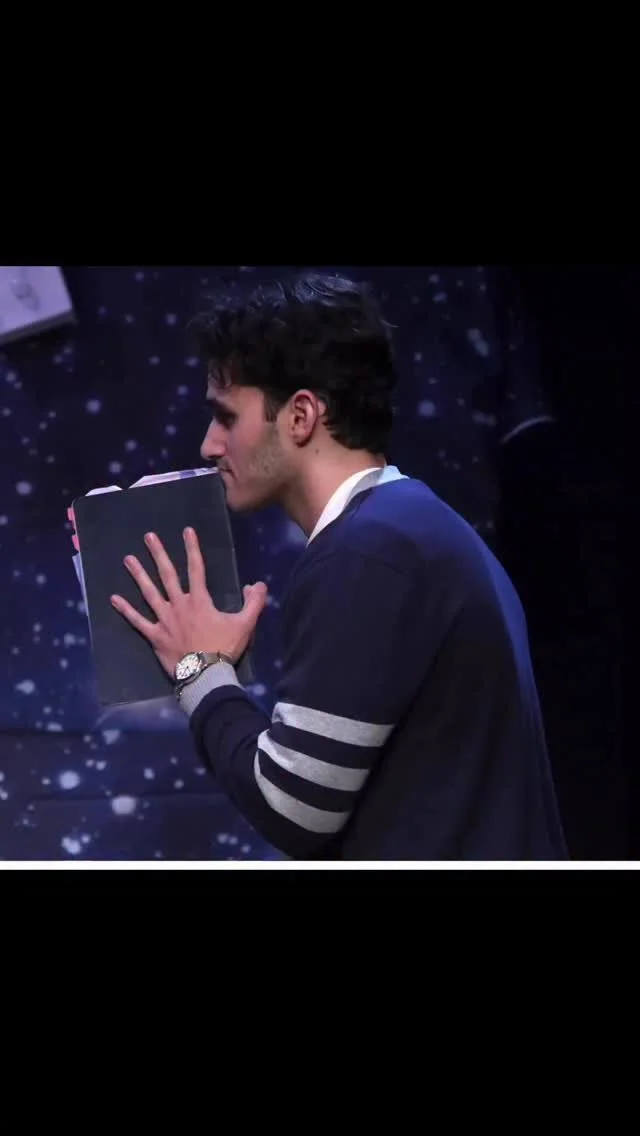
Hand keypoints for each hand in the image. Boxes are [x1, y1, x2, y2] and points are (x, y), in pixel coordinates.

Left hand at [110, 527, 267, 677]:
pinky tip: (113, 599)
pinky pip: (137, 621)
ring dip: (139, 575)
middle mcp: (179, 605)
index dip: (192, 548)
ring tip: (128, 559)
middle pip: (167, 574)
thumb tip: (258, 584)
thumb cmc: (224, 648)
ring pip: (149, 593)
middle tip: (149, 536)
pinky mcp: (155, 636)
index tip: (187, 531)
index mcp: (199, 600)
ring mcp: (164, 620)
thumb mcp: (245, 624)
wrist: (206, 674)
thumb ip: (254, 602)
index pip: (197, 568)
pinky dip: (125, 610)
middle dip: (158, 554)